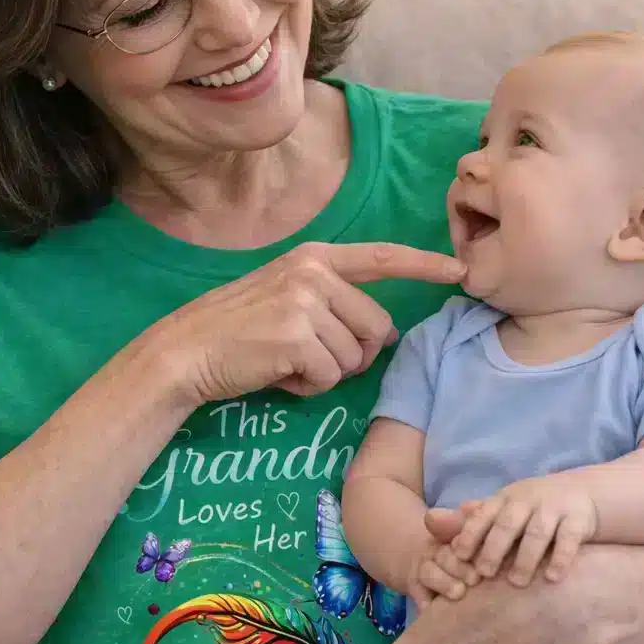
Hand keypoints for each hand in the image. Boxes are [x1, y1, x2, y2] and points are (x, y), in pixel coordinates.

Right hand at [157, 241, 464, 405]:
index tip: (458, 270)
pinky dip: (308, 386)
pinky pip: (330, 376)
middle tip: (308, 357)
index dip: (424, 265)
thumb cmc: (236, 331)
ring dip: (327, 373)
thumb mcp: (286, 298)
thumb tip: (385, 333)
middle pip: (376, 326)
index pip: (382, 258)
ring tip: (286, 363)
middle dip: (353, 353)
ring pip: (355, 356)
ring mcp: (305, 302)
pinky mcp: (297, 337)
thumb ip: (334, 303)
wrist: (186, 351)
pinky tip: (278, 374)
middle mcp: (313, 273)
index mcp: (314, 257)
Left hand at [448, 478, 597, 586]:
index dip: (470, 533)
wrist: (584, 494)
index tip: (459, 555)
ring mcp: (555, 507)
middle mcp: (528, 500)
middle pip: (508, 523)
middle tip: (482, 574)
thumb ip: (471, 519)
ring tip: (517, 582)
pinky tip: (552, 578)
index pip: (483, 514)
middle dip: (494, 548)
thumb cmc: (534, 509)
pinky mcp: (579, 518)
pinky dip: (561, 558)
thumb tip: (430, 521)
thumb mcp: (503, 509)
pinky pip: (569, 539)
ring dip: (526, 557)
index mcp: (505, 499)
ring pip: (537, 532)